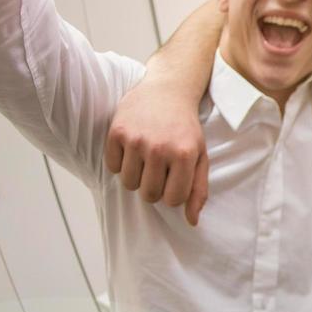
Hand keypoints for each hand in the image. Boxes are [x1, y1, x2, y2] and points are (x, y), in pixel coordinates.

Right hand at [103, 80, 208, 224]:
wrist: (167, 90)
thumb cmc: (185, 128)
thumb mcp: (200, 156)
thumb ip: (198, 189)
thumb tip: (191, 221)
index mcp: (185, 155)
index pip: (173, 199)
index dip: (172, 194)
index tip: (173, 180)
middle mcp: (160, 148)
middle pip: (148, 195)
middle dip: (153, 188)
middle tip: (158, 170)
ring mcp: (136, 140)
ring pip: (128, 183)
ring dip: (136, 177)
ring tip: (145, 159)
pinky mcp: (116, 132)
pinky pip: (112, 166)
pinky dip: (119, 163)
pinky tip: (131, 148)